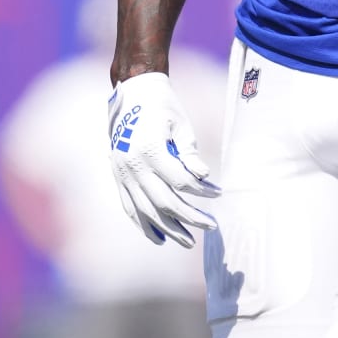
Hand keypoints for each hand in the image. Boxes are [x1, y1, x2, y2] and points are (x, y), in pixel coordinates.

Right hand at [107, 71, 219, 247]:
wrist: (131, 96)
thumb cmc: (162, 108)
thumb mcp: (180, 125)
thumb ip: (189, 152)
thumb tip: (203, 177)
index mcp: (150, 150)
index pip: (180, 181)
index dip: (201, 191)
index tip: (218, 193)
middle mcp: (133, 166)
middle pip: (164, 202)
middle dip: (189, 217)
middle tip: (211, 226)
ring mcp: (122, 175)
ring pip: (146, 211)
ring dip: (168, 229)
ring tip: (188, 241)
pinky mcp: (118, 178)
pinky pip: (129, 208)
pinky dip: (144, 225)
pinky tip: (160, 239)